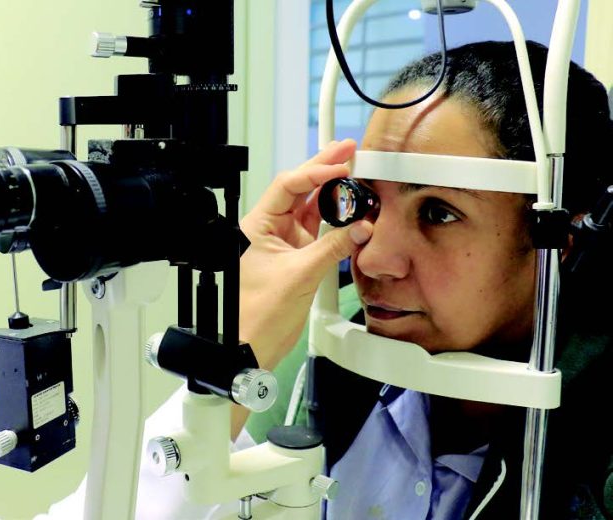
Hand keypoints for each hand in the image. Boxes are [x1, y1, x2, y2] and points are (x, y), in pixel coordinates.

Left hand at [239, 139, 372, 369]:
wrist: (252, 345)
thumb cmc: (257, 315)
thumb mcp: (300, 274)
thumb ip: (333, 248)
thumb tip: (360, 228)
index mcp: (256, 226)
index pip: (287, 186)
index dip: (315, 173)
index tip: (340, 168)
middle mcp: (267, 230)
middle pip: (298, 190)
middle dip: (324, 169)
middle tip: (347, 150)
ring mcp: (282, 242)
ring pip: (310, 208)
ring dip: (332, 192)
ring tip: (353, 171)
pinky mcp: (295, 257)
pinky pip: (318, 230)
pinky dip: (336, 220)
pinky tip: (351, 208)